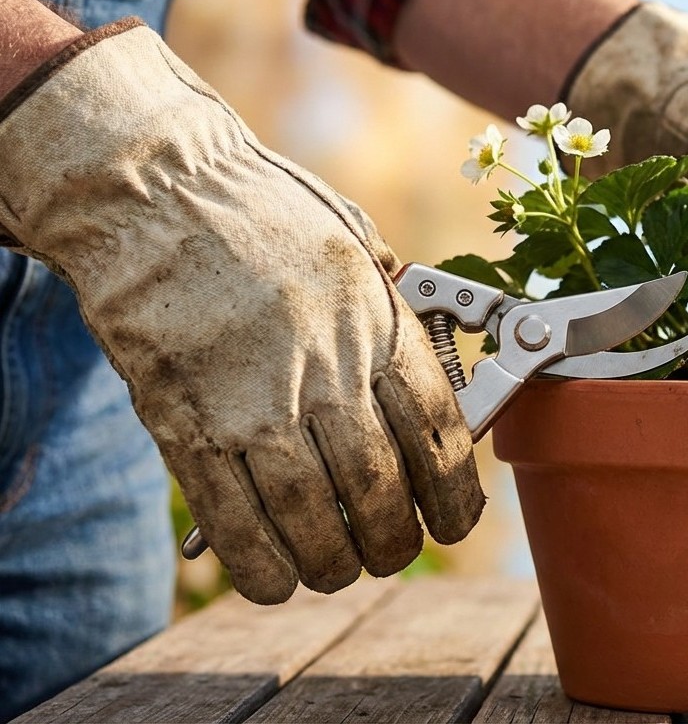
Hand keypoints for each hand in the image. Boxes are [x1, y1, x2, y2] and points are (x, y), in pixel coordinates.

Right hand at [0, 21, 484, 603]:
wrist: (152, 189)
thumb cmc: (260, 211)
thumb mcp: (356, 249)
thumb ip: (392, 315)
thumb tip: (427, 379)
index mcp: (379, 324)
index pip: (439, 435)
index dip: (453, 495)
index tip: (454, 520)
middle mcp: (325, 371)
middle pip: (380, 491)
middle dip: (394, 541)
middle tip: (392, 550)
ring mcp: (253, 403)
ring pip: (313, 518)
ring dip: (333, 561)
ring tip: (338, 567)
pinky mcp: (184, 423)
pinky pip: (233, 519)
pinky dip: (259, 564)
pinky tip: (276, 579)